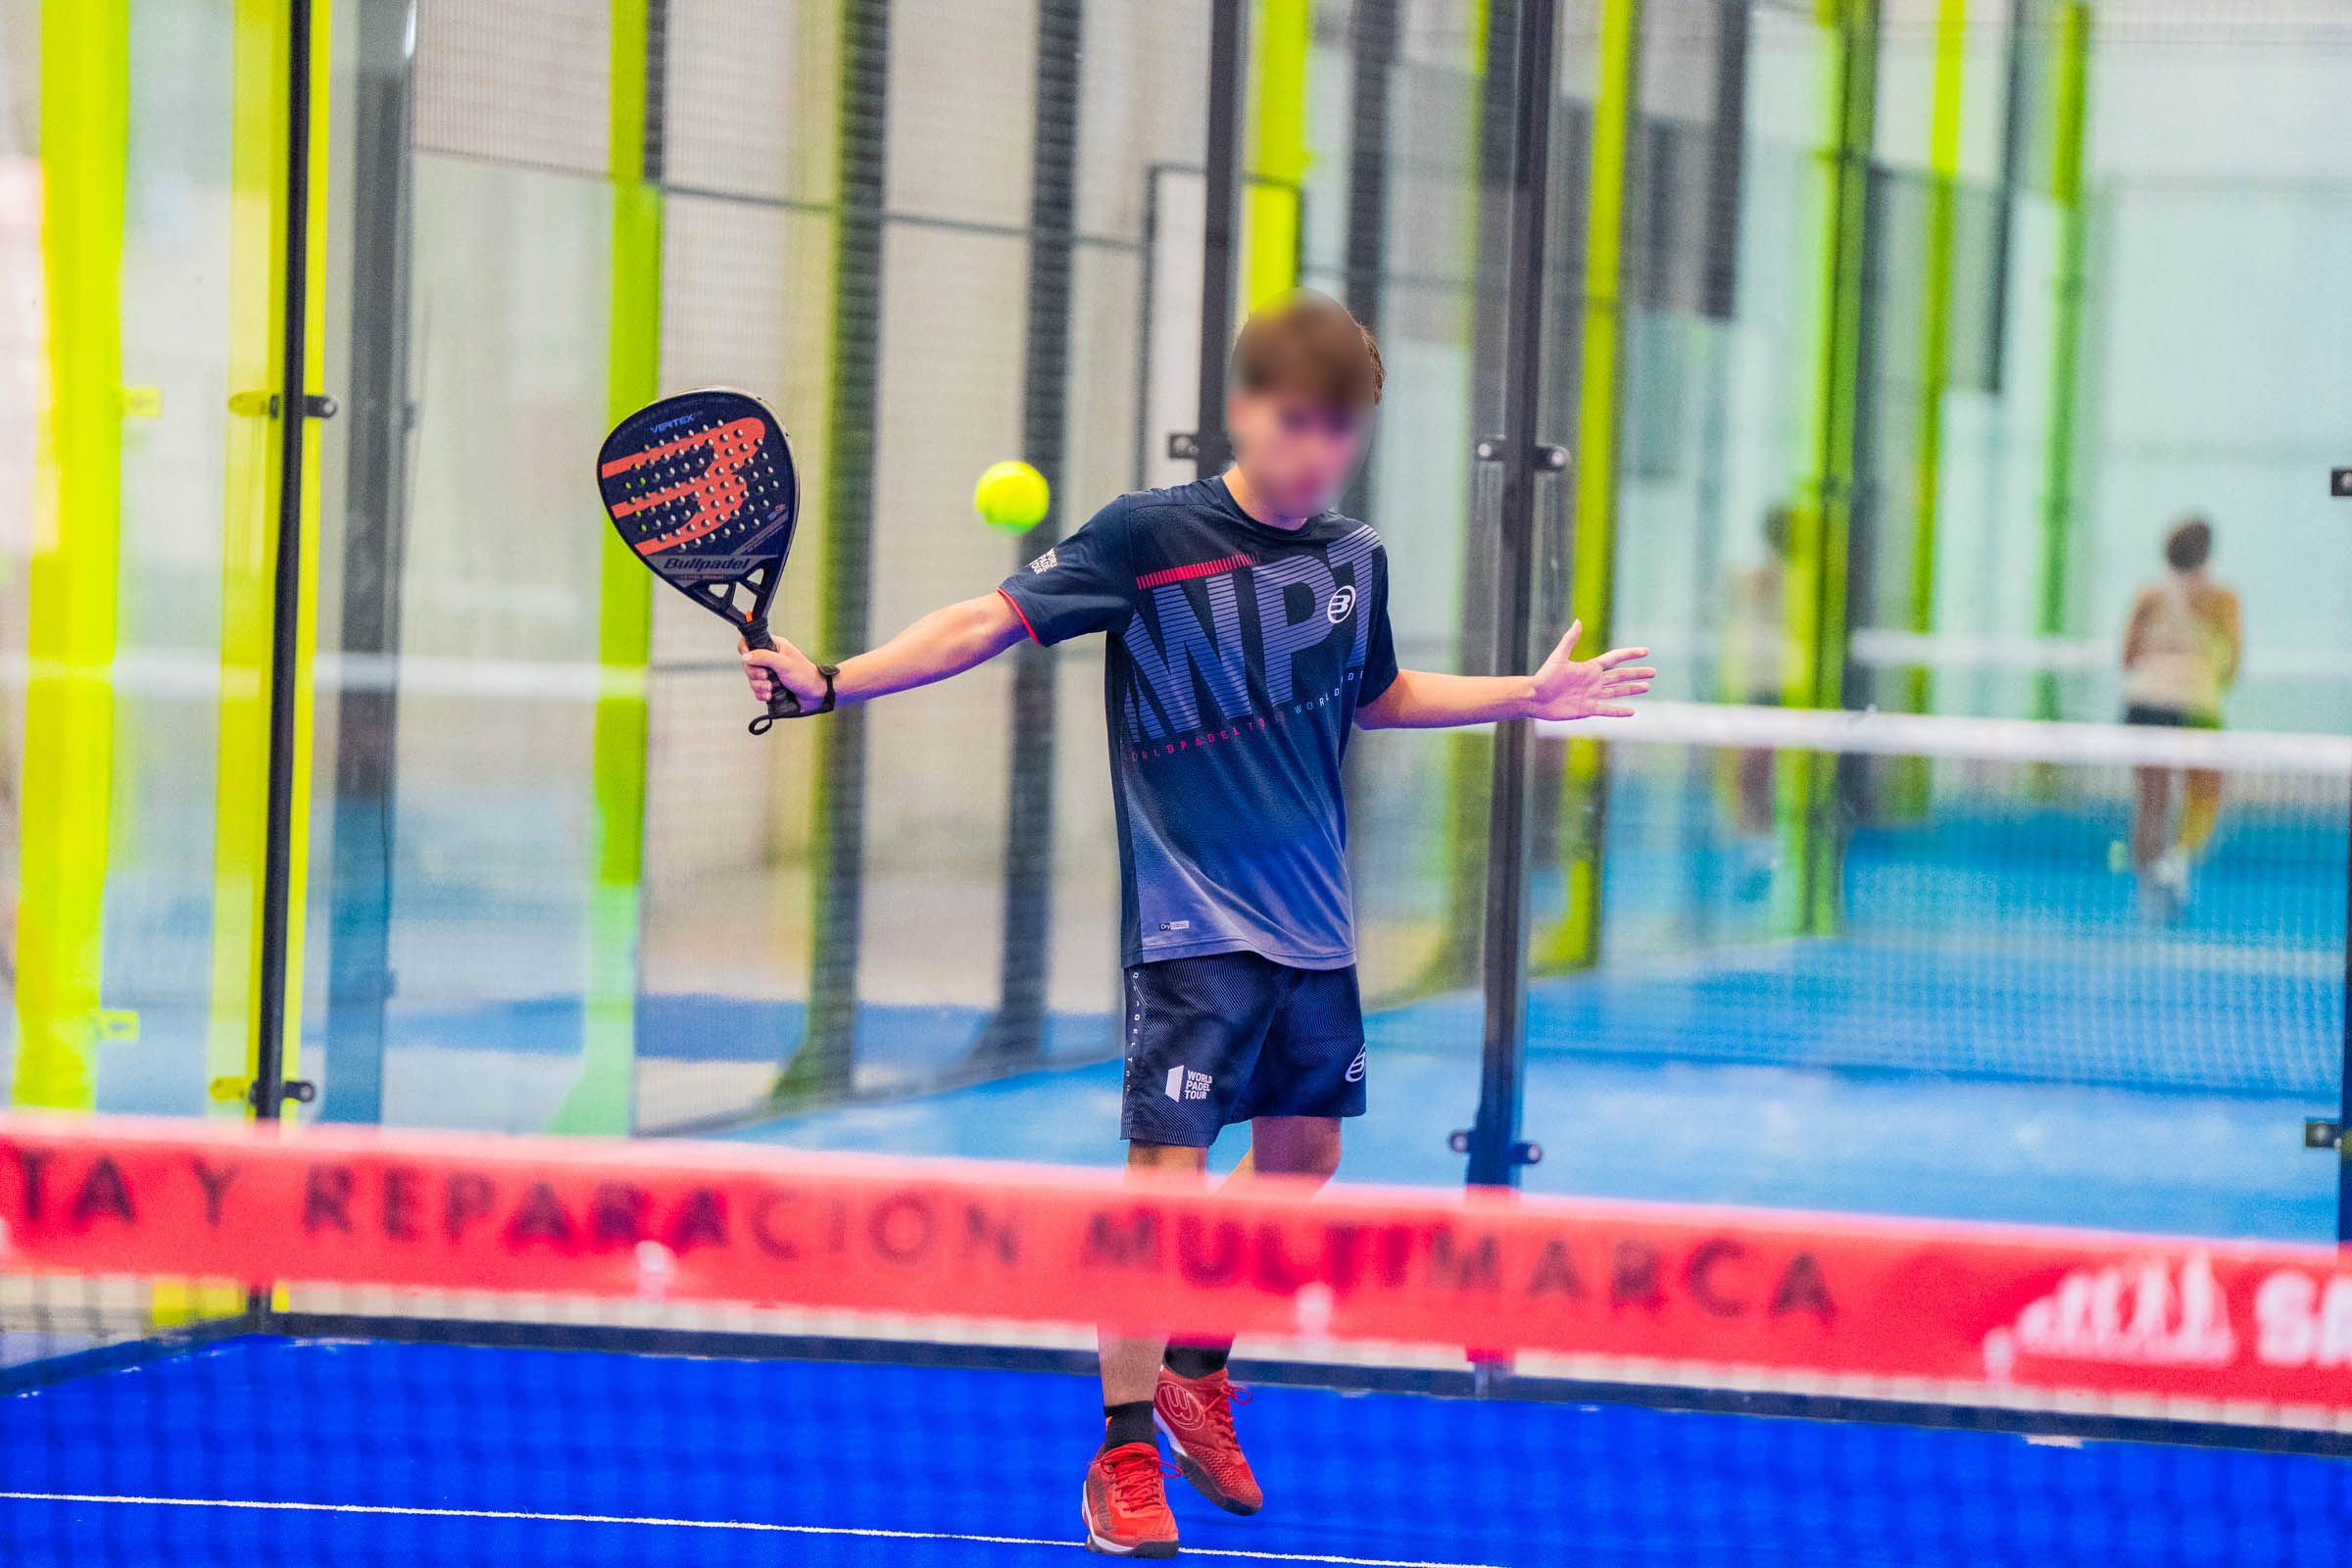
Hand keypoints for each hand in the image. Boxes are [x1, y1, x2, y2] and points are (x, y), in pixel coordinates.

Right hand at [739, 634, 826, 709]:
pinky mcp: (769, 685)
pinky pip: (756, 690)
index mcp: (773, 646)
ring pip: (751, 679)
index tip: (749, 659)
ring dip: (759, 686)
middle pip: (748, 663)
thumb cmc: (804, 675)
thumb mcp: (783, 663)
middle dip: (755, 673)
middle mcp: (769, 658)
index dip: (745, 649)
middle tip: (767, 676)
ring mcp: (768, 673)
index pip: (750, 642)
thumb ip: (764, 657)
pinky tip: (770, 695)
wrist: (815, 693)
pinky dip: (761, 694)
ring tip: (771, 688)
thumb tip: (745, 656)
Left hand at [1526, 621, 1653, 720]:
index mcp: (1589, 667)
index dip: (1630, 654)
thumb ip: (1570, 640)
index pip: (1615, 659)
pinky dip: (1619, 711)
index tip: (1645, 651)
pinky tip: (1632, 711)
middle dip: (1636, 674)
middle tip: (1653, 672)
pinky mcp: (1587, 709)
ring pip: (1617, 692)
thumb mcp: (1559, 657)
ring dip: (1632, 690)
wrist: (1534, 698)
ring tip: (1647, 687)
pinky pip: (1607, 710)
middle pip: (1620, 676)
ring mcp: (1592, 695)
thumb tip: (1578, 621)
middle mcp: (1594, 681)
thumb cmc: (1544, 677)